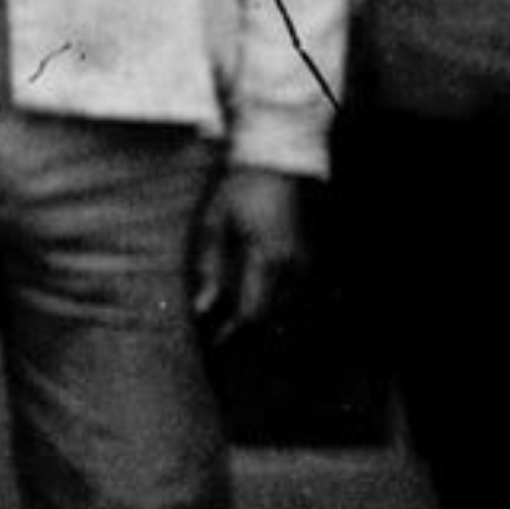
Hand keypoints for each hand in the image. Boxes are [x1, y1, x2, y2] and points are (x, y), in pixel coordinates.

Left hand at [192, 166, 307, 340]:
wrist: (275, 165)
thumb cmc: (238, 191)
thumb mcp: (214, 223)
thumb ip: (209, 266)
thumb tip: (202, 308)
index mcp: (267, 257)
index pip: (252, 312)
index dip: (232, 333)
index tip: (213, 343)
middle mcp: (292, 266)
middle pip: (270, 317)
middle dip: (246, 333)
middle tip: (218, 341)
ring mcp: (304, 264)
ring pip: (282, 309)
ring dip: (258, 319)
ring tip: (230, 326)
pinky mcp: (307, 261)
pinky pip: (290, 295)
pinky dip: (271, 304)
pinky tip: (250, 304)